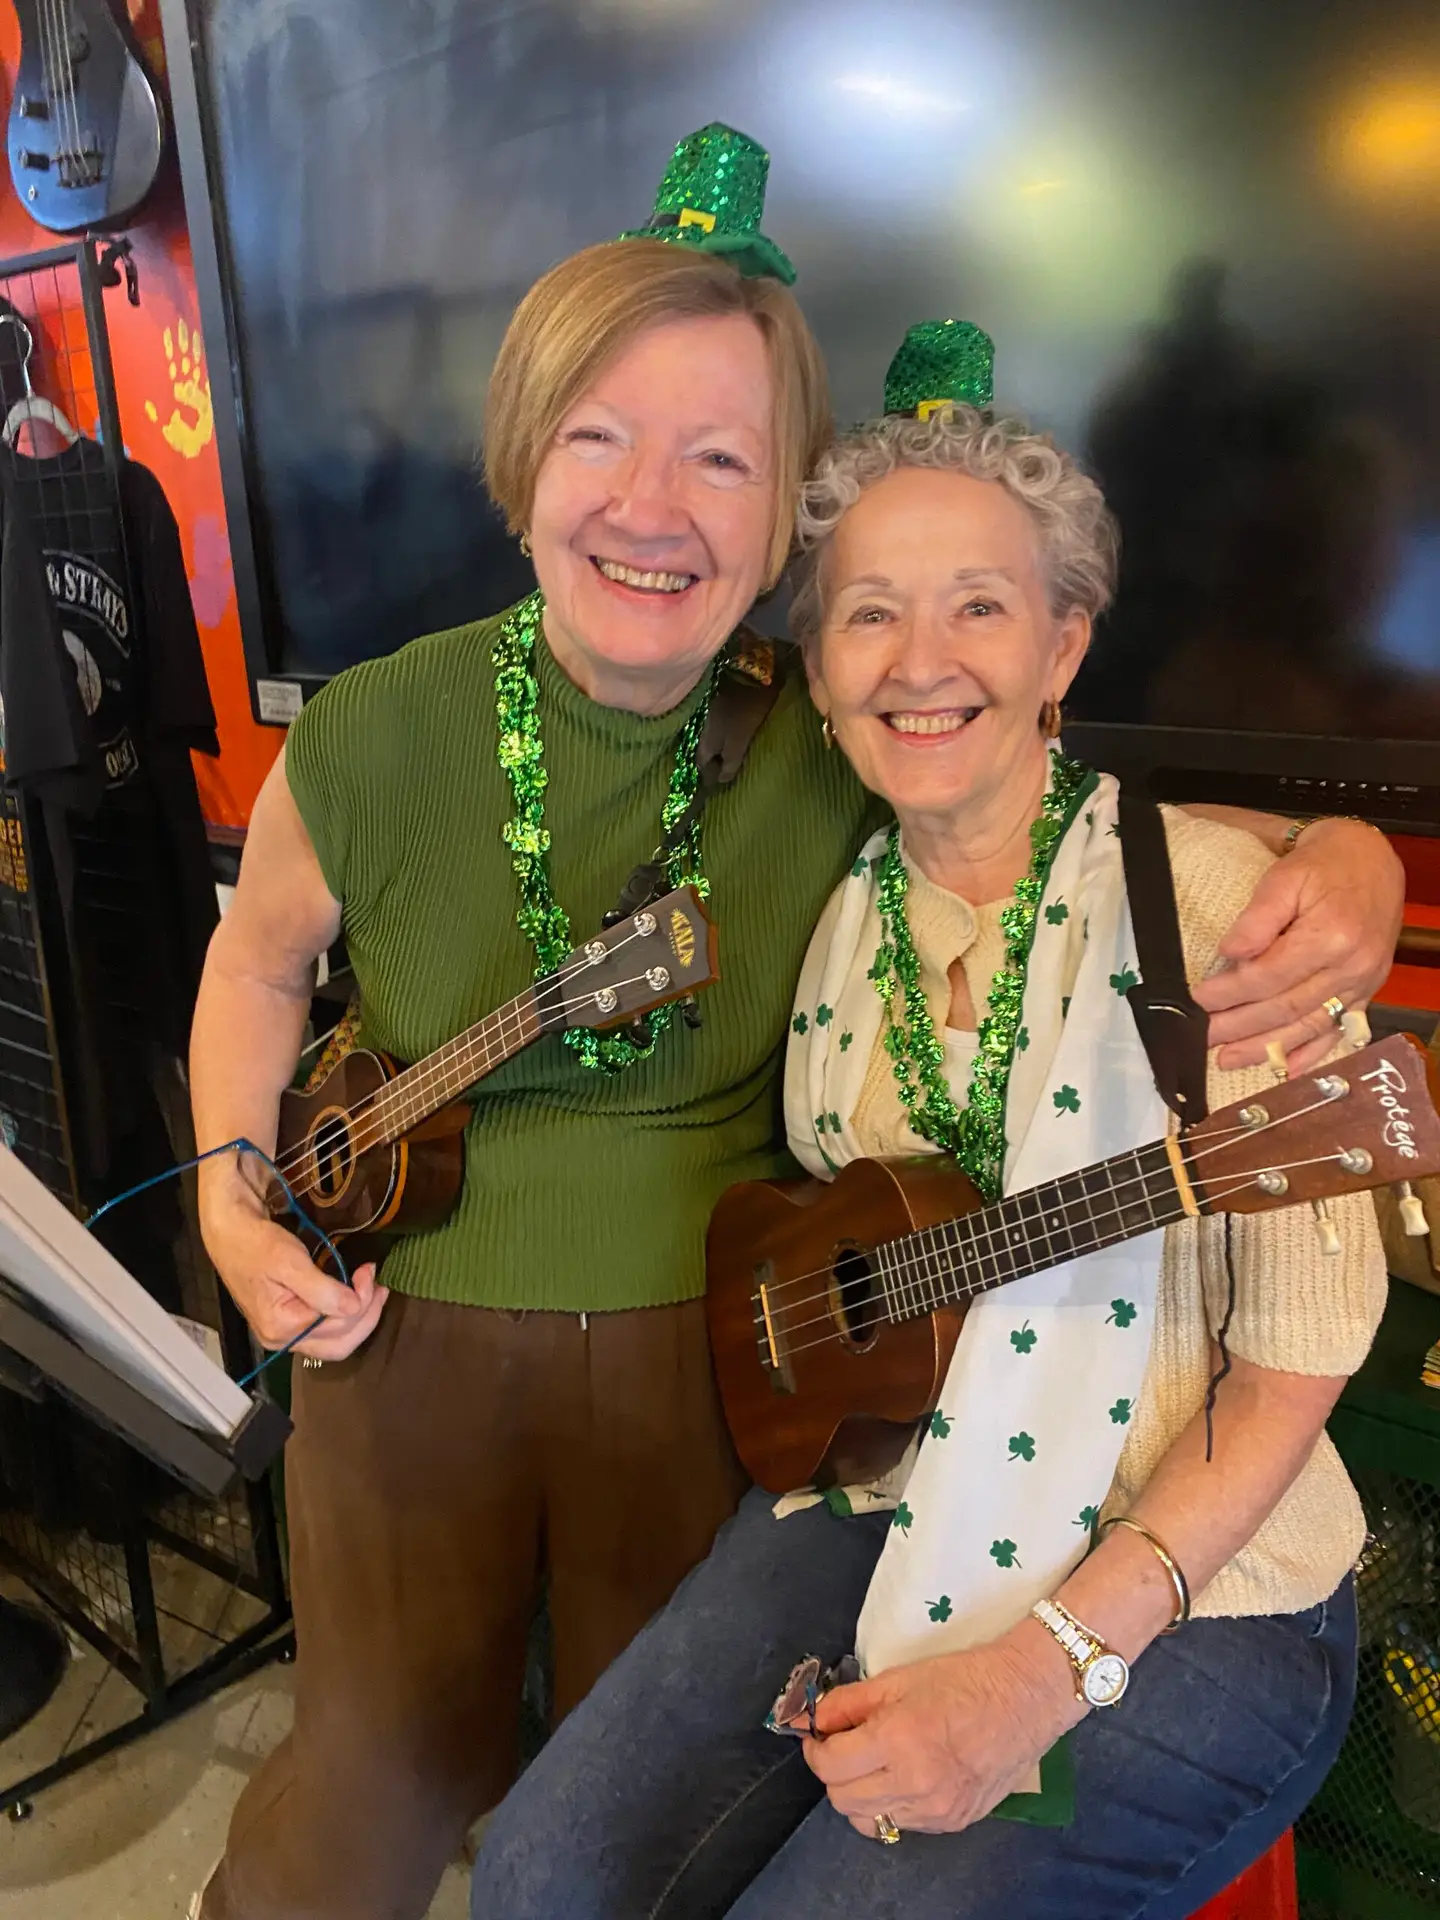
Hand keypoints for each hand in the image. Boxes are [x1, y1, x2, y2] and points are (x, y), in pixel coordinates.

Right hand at [201, 1193, 387, 1361]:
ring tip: (374, 1291)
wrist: (229, 1232)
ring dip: (360, 1318)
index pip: (339, 1326)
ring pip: (335, 1342)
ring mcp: (284, 1335)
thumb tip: (354, 1307)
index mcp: (281, 1327)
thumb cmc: (255, 1243)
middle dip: (367, 1316)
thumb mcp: (289, 1262)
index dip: (363, 1301)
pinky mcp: (287, 1324)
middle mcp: (282, 1340)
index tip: (370, 1270)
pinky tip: (354, 1297)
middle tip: (378, 1285)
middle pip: (340, 1344)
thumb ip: (322, 1290)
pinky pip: (324, 1331)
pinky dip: (345, 1317)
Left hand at [802, 1633, 1078, 1838]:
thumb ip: (849, 1702)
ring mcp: (936, 1810)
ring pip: (868, 1820)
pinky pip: (901, 1824)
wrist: (1023, 1700)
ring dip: (859, 1792)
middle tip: (844, 1746)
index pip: (830, 1766)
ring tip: (873, 1763)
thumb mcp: (898, 1680)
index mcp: (899, 1741)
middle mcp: (915, 1785)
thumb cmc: (962, 1680)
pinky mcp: (952, 1823)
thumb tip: (812, 1718)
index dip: (816, 1748)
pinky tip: (903, 1775)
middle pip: (842, 1800)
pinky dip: (891, 1804)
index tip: (818, 1734)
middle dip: (834, 1772)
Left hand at [1192, 818, 1403, 1072]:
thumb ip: (1258, 918)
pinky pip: (1338, 1030)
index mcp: (1330, 936)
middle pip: (1285, 1007)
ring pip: (1308, 1026)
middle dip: (1239, 1027)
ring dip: (1265, 1048)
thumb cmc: (1324, 865)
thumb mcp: (1285, 877)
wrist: (1371, 860)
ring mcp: (1362, 984)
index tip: (1197, 999)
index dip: (1229, 993)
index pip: (1268, 977)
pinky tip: (1285, 1070)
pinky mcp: (1365, 991)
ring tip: (1228, 1060)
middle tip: (1203, 1037)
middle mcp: (1351, 967)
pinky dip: (1311, 1054)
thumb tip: (1230, 953)